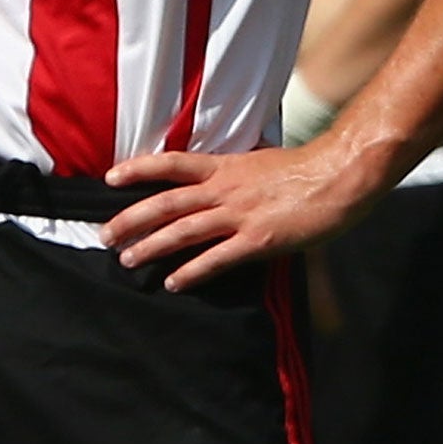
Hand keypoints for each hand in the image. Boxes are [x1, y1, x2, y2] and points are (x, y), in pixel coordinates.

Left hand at [101, 141, 378, 292]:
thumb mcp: (261, 161)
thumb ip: (237, 173)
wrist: (337, 175)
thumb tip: (222, 178)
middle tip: (105, 234)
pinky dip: (191, 271)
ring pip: (183, 230)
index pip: (171, 163)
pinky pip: (216, 258)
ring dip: (151, 246)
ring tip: (128, 260)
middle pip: (167, 202)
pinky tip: (173, 282)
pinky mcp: (257, 239)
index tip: (110, 177)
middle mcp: (225, 188)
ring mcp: (239, 213)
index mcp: (226, 165)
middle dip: (132, 218)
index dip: (139, 169)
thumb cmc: (305, 168)